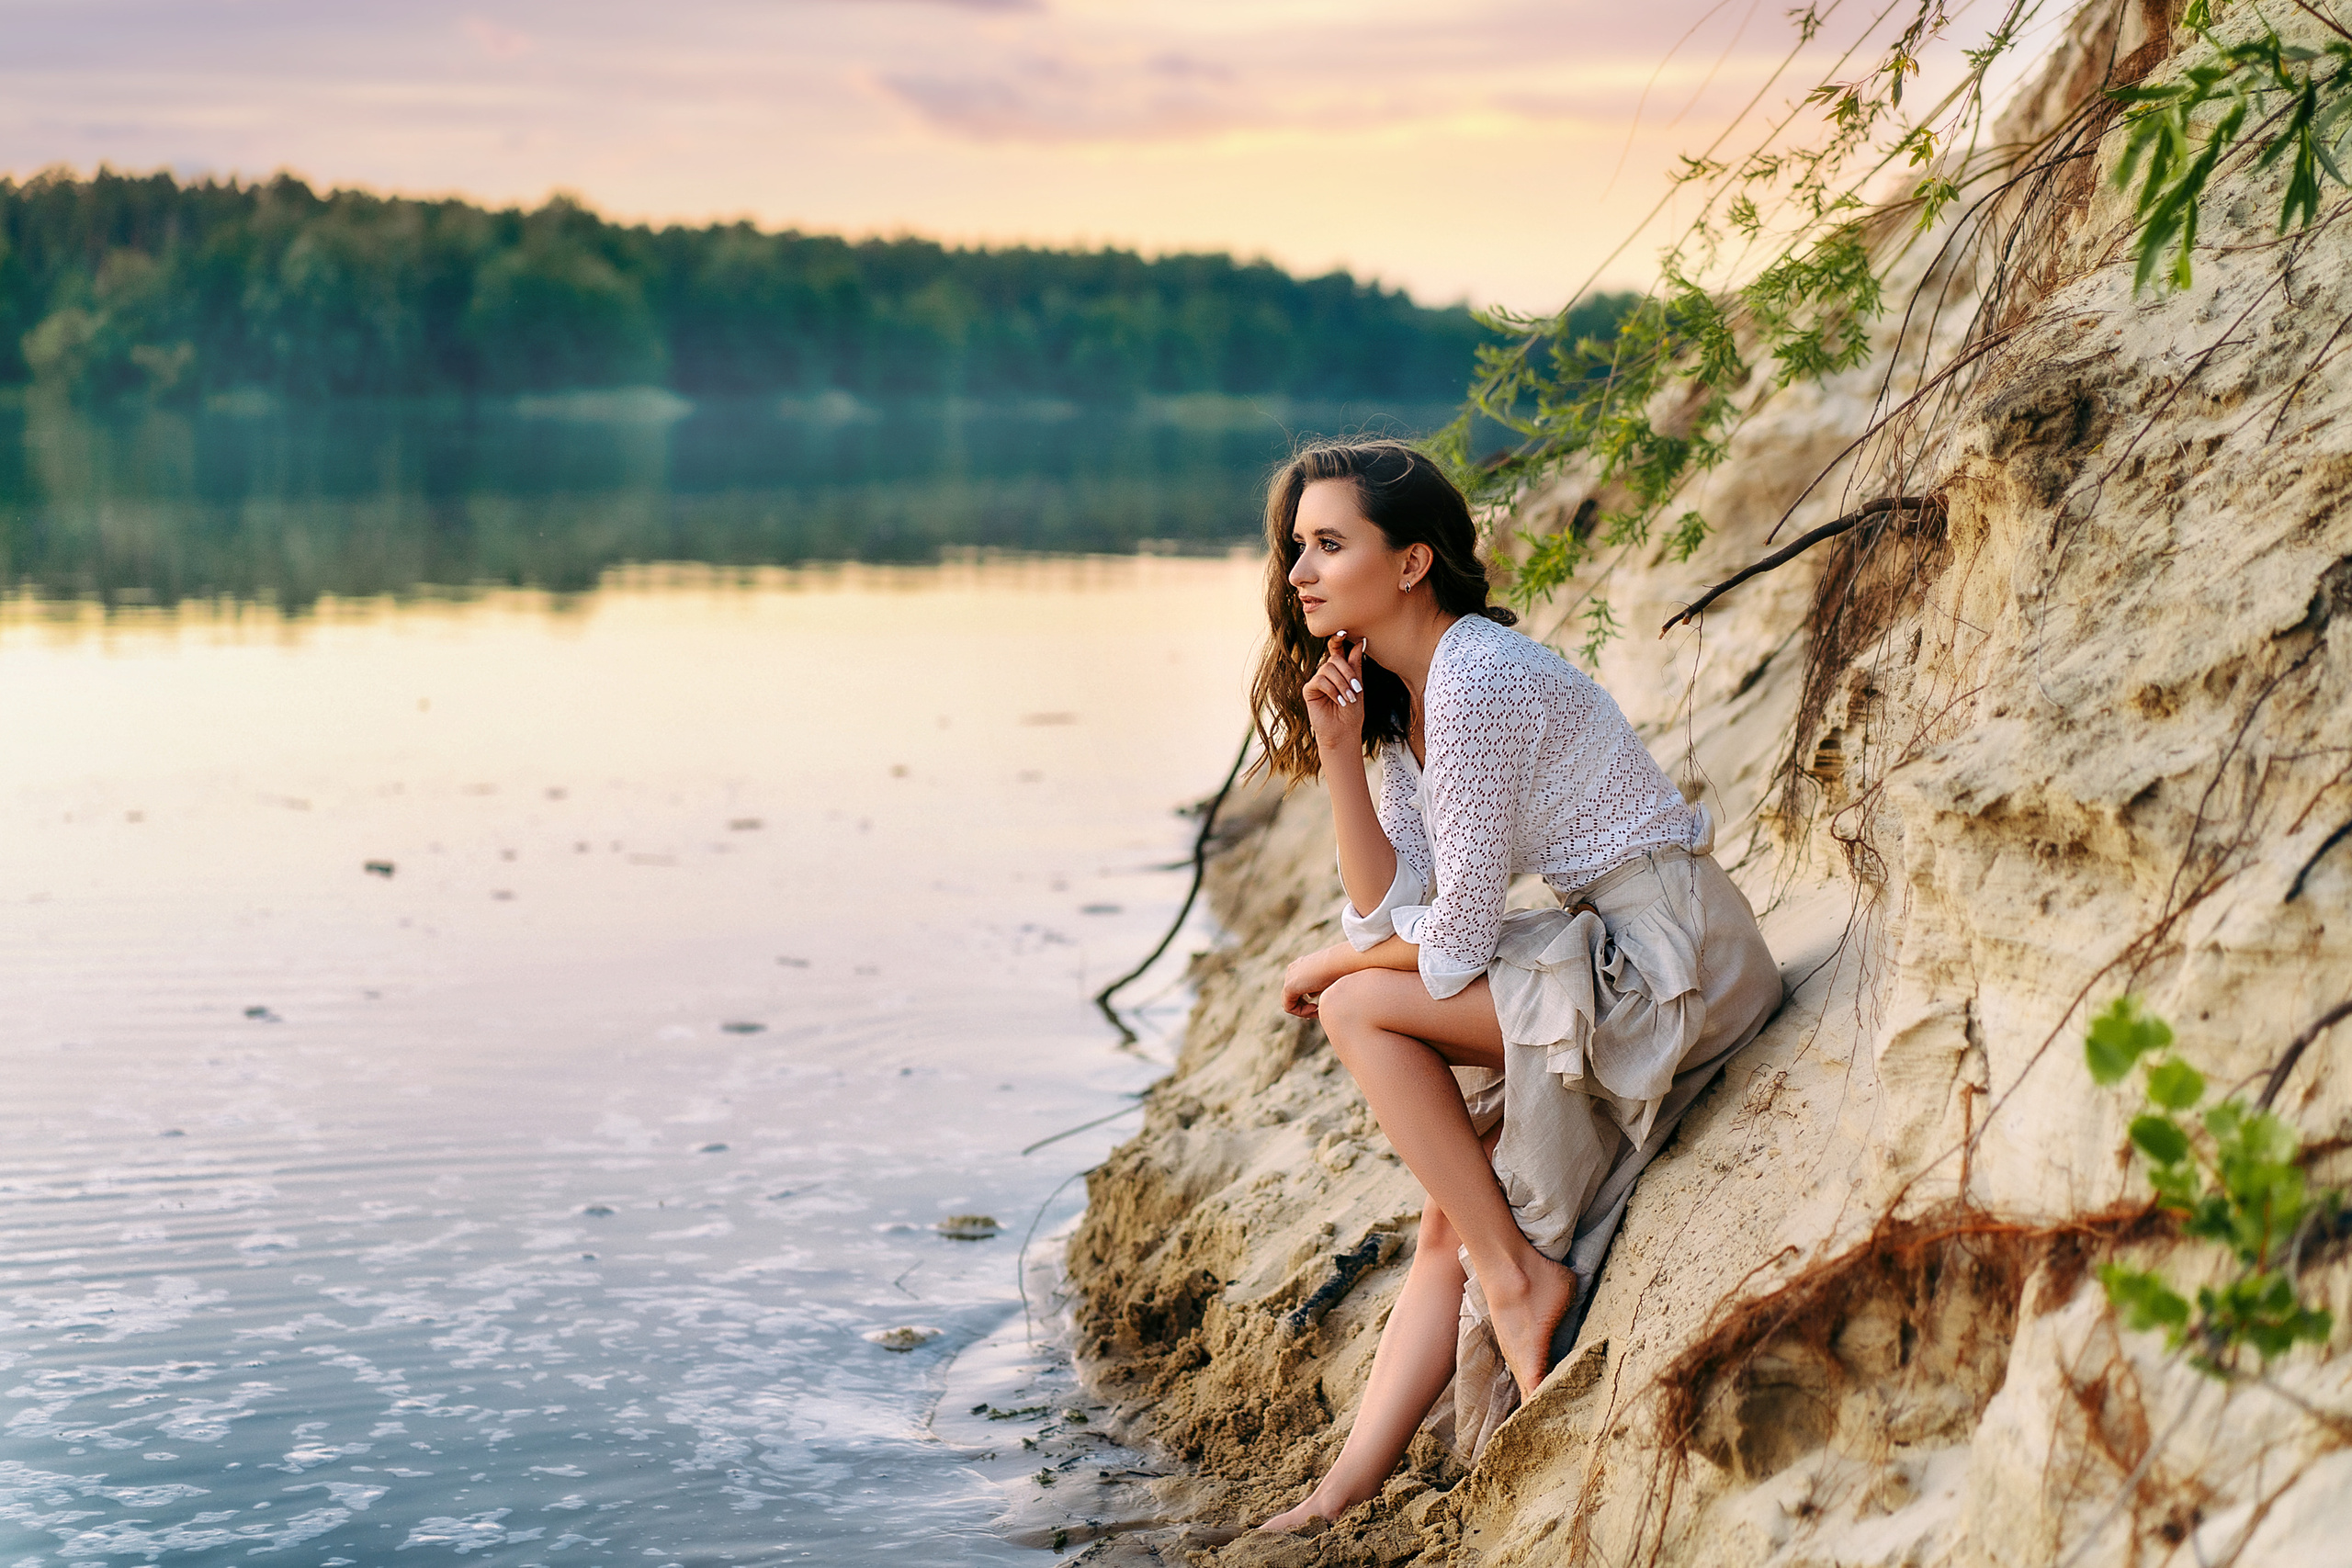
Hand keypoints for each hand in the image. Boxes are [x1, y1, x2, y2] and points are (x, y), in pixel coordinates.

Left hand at [1281, 945, 1350, 1018]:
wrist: (1339, 962)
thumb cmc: (1339, 970)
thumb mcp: (1327, 980)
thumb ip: (1317, 988)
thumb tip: (1312, 997)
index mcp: (1301, 966)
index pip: (1297, 989)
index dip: (1306, 1002)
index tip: (1319, 1008)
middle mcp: (1292, 970)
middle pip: (1292, 996)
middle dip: (1304, 1007)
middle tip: (1317, 1012)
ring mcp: (1289, 977)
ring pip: (1289, 1002)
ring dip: (1303, 1011)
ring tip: (1317, 1010)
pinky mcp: (1289, 986)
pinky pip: (1288, 1006)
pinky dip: (1301, 1012)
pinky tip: (1315, 1008)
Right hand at [1302, 633, 1367, 756]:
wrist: (1344, 731)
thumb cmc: (1352, 711)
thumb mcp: (1358, 685)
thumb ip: (1356, 664)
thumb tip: (1361, 641)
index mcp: (1339, 670)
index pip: (1336, 650)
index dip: (1337, 639)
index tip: (1344, 631)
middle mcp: (1326, 673)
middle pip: (1334, 659)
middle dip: (1348, 673)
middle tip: (1357, 690)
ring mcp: (1317, 681)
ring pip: (1327, 669)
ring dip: (1342, 684)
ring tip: (1348, 698)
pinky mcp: (1309, 690)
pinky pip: (1320, 680)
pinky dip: (1332, 690)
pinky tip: (1338, 701)